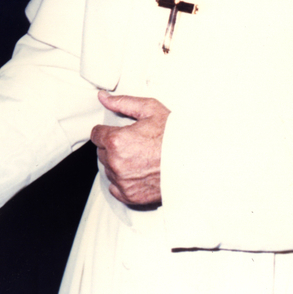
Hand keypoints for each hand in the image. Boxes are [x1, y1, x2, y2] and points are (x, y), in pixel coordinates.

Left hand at [90, 92, 170, 206]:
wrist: (195, 162)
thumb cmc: (175, 136)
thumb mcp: (150, 110)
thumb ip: (122, 103)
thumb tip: (103, 97)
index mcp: (117, 141)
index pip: (96, 134)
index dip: (108, 131)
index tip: (120, 133)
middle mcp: (116, 163)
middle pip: (102, 152)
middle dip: (113, 147)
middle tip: (135, 144)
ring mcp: (122, 181)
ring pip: (108, 169)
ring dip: (118, 164)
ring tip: (140, 158)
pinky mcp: (129, 196)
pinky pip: (115, 187)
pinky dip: (123, 181)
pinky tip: (139, 173)